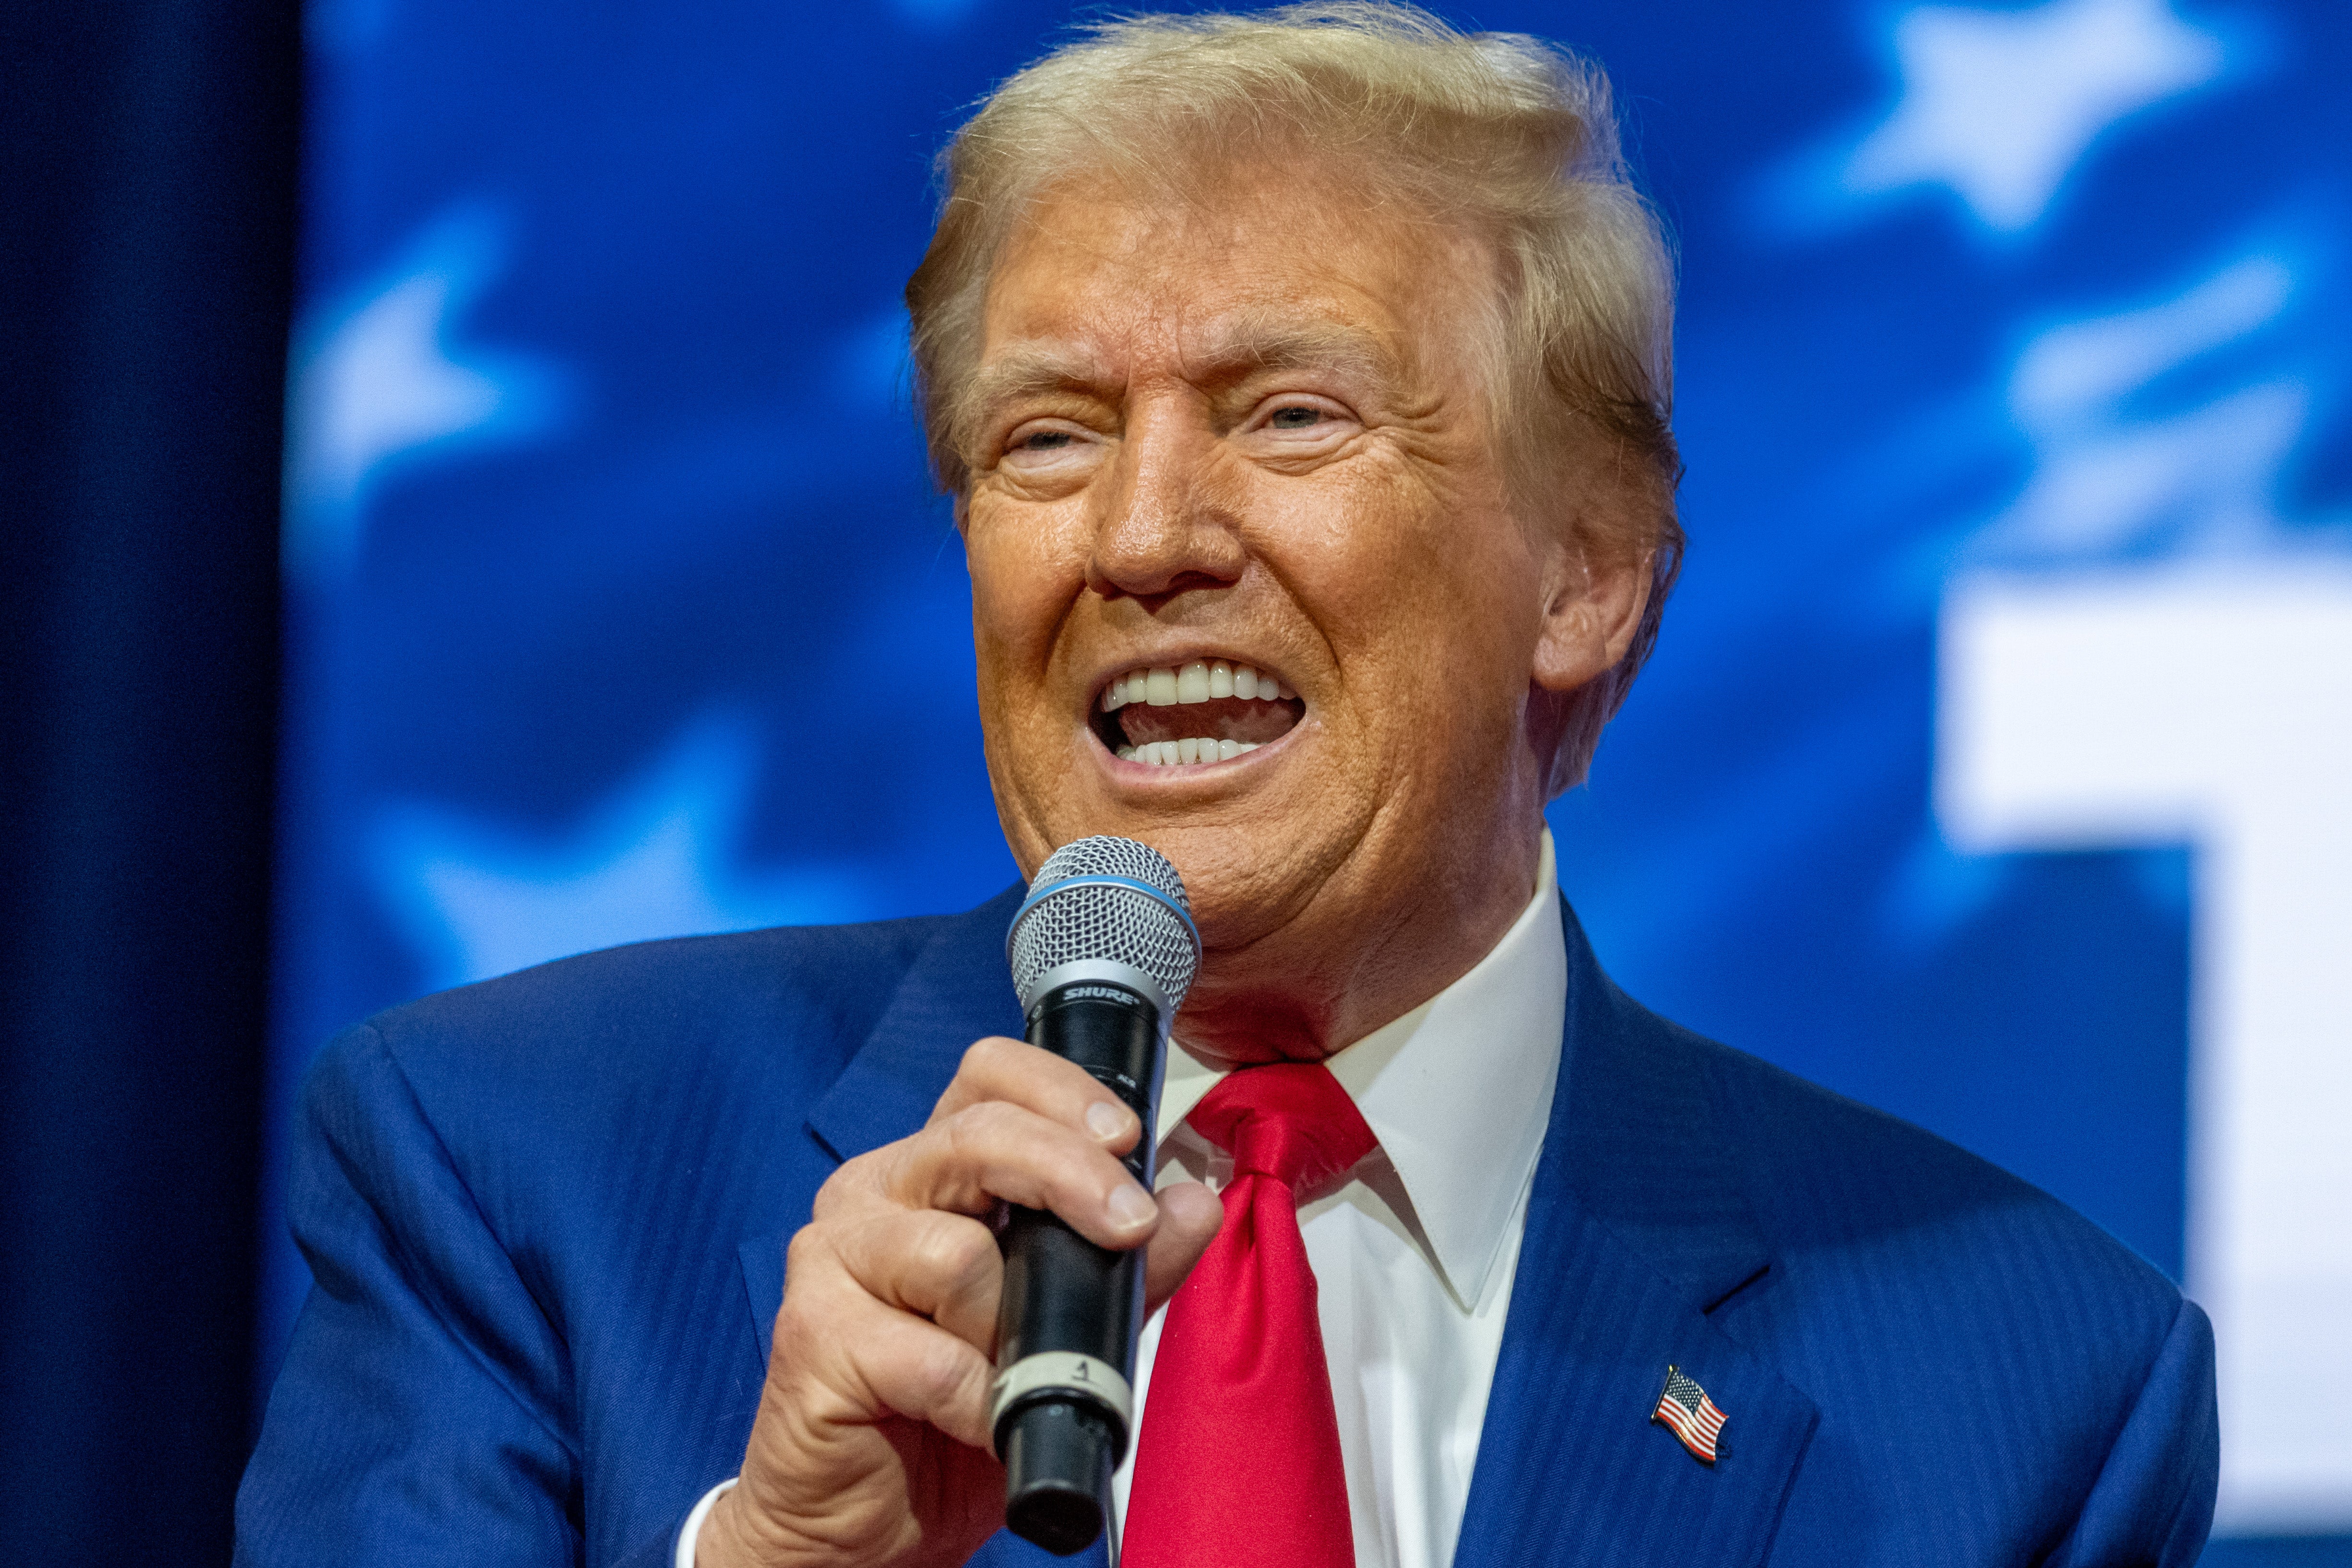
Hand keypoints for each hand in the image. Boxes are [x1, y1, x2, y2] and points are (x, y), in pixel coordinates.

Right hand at [698, 1036, 1222, 1566]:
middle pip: (978, 1136)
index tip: (1128, 1139)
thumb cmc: (955, 1408)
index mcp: (933, 1169)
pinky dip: (977, 1399)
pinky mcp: (813, 1334)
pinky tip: (979, 1420)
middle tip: (1129, 1228)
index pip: (990, 1076)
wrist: (871, 1518)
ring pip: (955, 1254)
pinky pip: (929, 1356)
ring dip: (1010, 1326)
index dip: (1062, 1091)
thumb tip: (1195, 1203)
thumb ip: (1128, 1266)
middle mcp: (874, 1192)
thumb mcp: (1064, 1328)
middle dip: (1072, 1177)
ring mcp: (832, 1257)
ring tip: (1010, 1372)